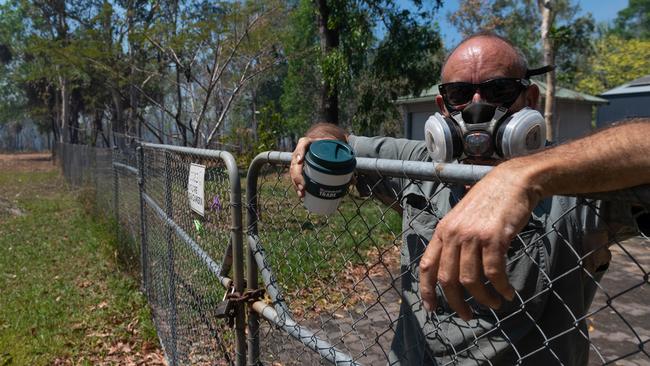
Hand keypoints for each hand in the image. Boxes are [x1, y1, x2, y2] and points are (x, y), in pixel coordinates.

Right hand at [290, 123, 348, 197]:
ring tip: (302, 193)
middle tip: (303, 186)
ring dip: (296, 184)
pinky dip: (297, 186)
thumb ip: (346, 162)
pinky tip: (301, 195)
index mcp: (310, 142)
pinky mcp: (300, 168)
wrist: (324, 145)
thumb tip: (353, 181)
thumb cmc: (330, 147)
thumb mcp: (337, 149)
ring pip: (293, 171)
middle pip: (295, 162)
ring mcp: (299, 160)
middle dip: (297, 176)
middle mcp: (302, 151)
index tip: (300, 161)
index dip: (300, 152)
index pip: (303, 144)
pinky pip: (295, 177)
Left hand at [418, 161, 541, 320]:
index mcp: (442, 231)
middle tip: (468, 315)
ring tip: (495, 304)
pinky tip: (508, 293)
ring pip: (470, 280)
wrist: (512, 181)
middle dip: (457, 303)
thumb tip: (453, 271)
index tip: (431, 309)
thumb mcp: (462, 218)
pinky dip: (501, 288)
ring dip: (483, 298)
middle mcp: (453, 234)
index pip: (427, 266)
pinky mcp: (494, 238)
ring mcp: (473, 236)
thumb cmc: (490, 201)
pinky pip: (494, 273)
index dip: (426, 291)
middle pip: (447, 279)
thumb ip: (455, 240)